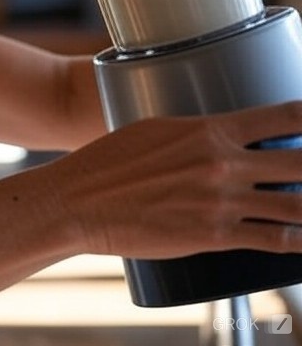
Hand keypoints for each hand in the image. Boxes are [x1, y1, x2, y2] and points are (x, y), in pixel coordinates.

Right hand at [47, 100, 301, 258]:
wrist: (79, 202)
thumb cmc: (109, 162)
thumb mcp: (157, 130)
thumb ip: (199, 135)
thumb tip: (226, 138)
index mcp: (209, 130)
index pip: (285, 116)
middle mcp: (223, 164)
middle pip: (301, 161)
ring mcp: (222, 202)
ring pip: (296, 205)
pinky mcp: (214, 236)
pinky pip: (275, 241)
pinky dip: (298, 242)